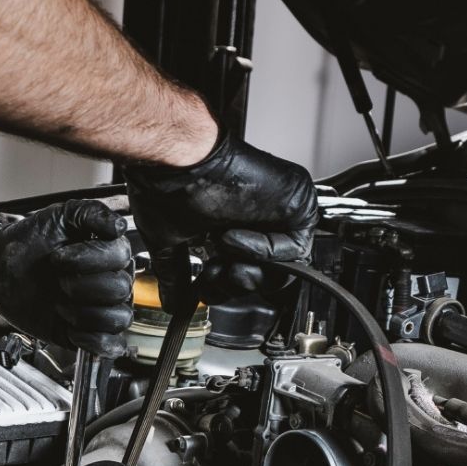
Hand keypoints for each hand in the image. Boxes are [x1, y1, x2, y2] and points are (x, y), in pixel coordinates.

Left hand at [0, 200, 133, 357]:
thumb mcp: (59, 215)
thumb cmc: (29, 241)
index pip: (120, 257)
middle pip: (120, 290)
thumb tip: (118, 225)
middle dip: (81, 285)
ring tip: (60, 304)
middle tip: (57, 280)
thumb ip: (91, 213)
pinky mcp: (85, 333)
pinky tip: (72, 329)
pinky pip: (110, 345)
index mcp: (109, 253)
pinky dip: (94, 341)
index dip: (89, 258)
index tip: (59, 257)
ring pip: (118, 319)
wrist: (0, 267)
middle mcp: (110, 281)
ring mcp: (99, 309)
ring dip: (84, 313)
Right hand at [125, 129, 318, 310]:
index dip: (227, 287)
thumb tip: (172, 302)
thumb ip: (177, 273)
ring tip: (222, 248)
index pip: (245, 271)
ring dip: (250, 268)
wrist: (179, 163)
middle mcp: (257, 215)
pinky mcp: (298, 201)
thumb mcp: (170, 242)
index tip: (206, 286)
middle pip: (268, 275)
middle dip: (240, 283)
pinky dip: (264, 250)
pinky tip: (235, 235)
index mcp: (230, 222)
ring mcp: (279, 209)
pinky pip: (295, 247)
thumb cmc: (168, 187)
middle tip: (216, 275)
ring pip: (285, 266)